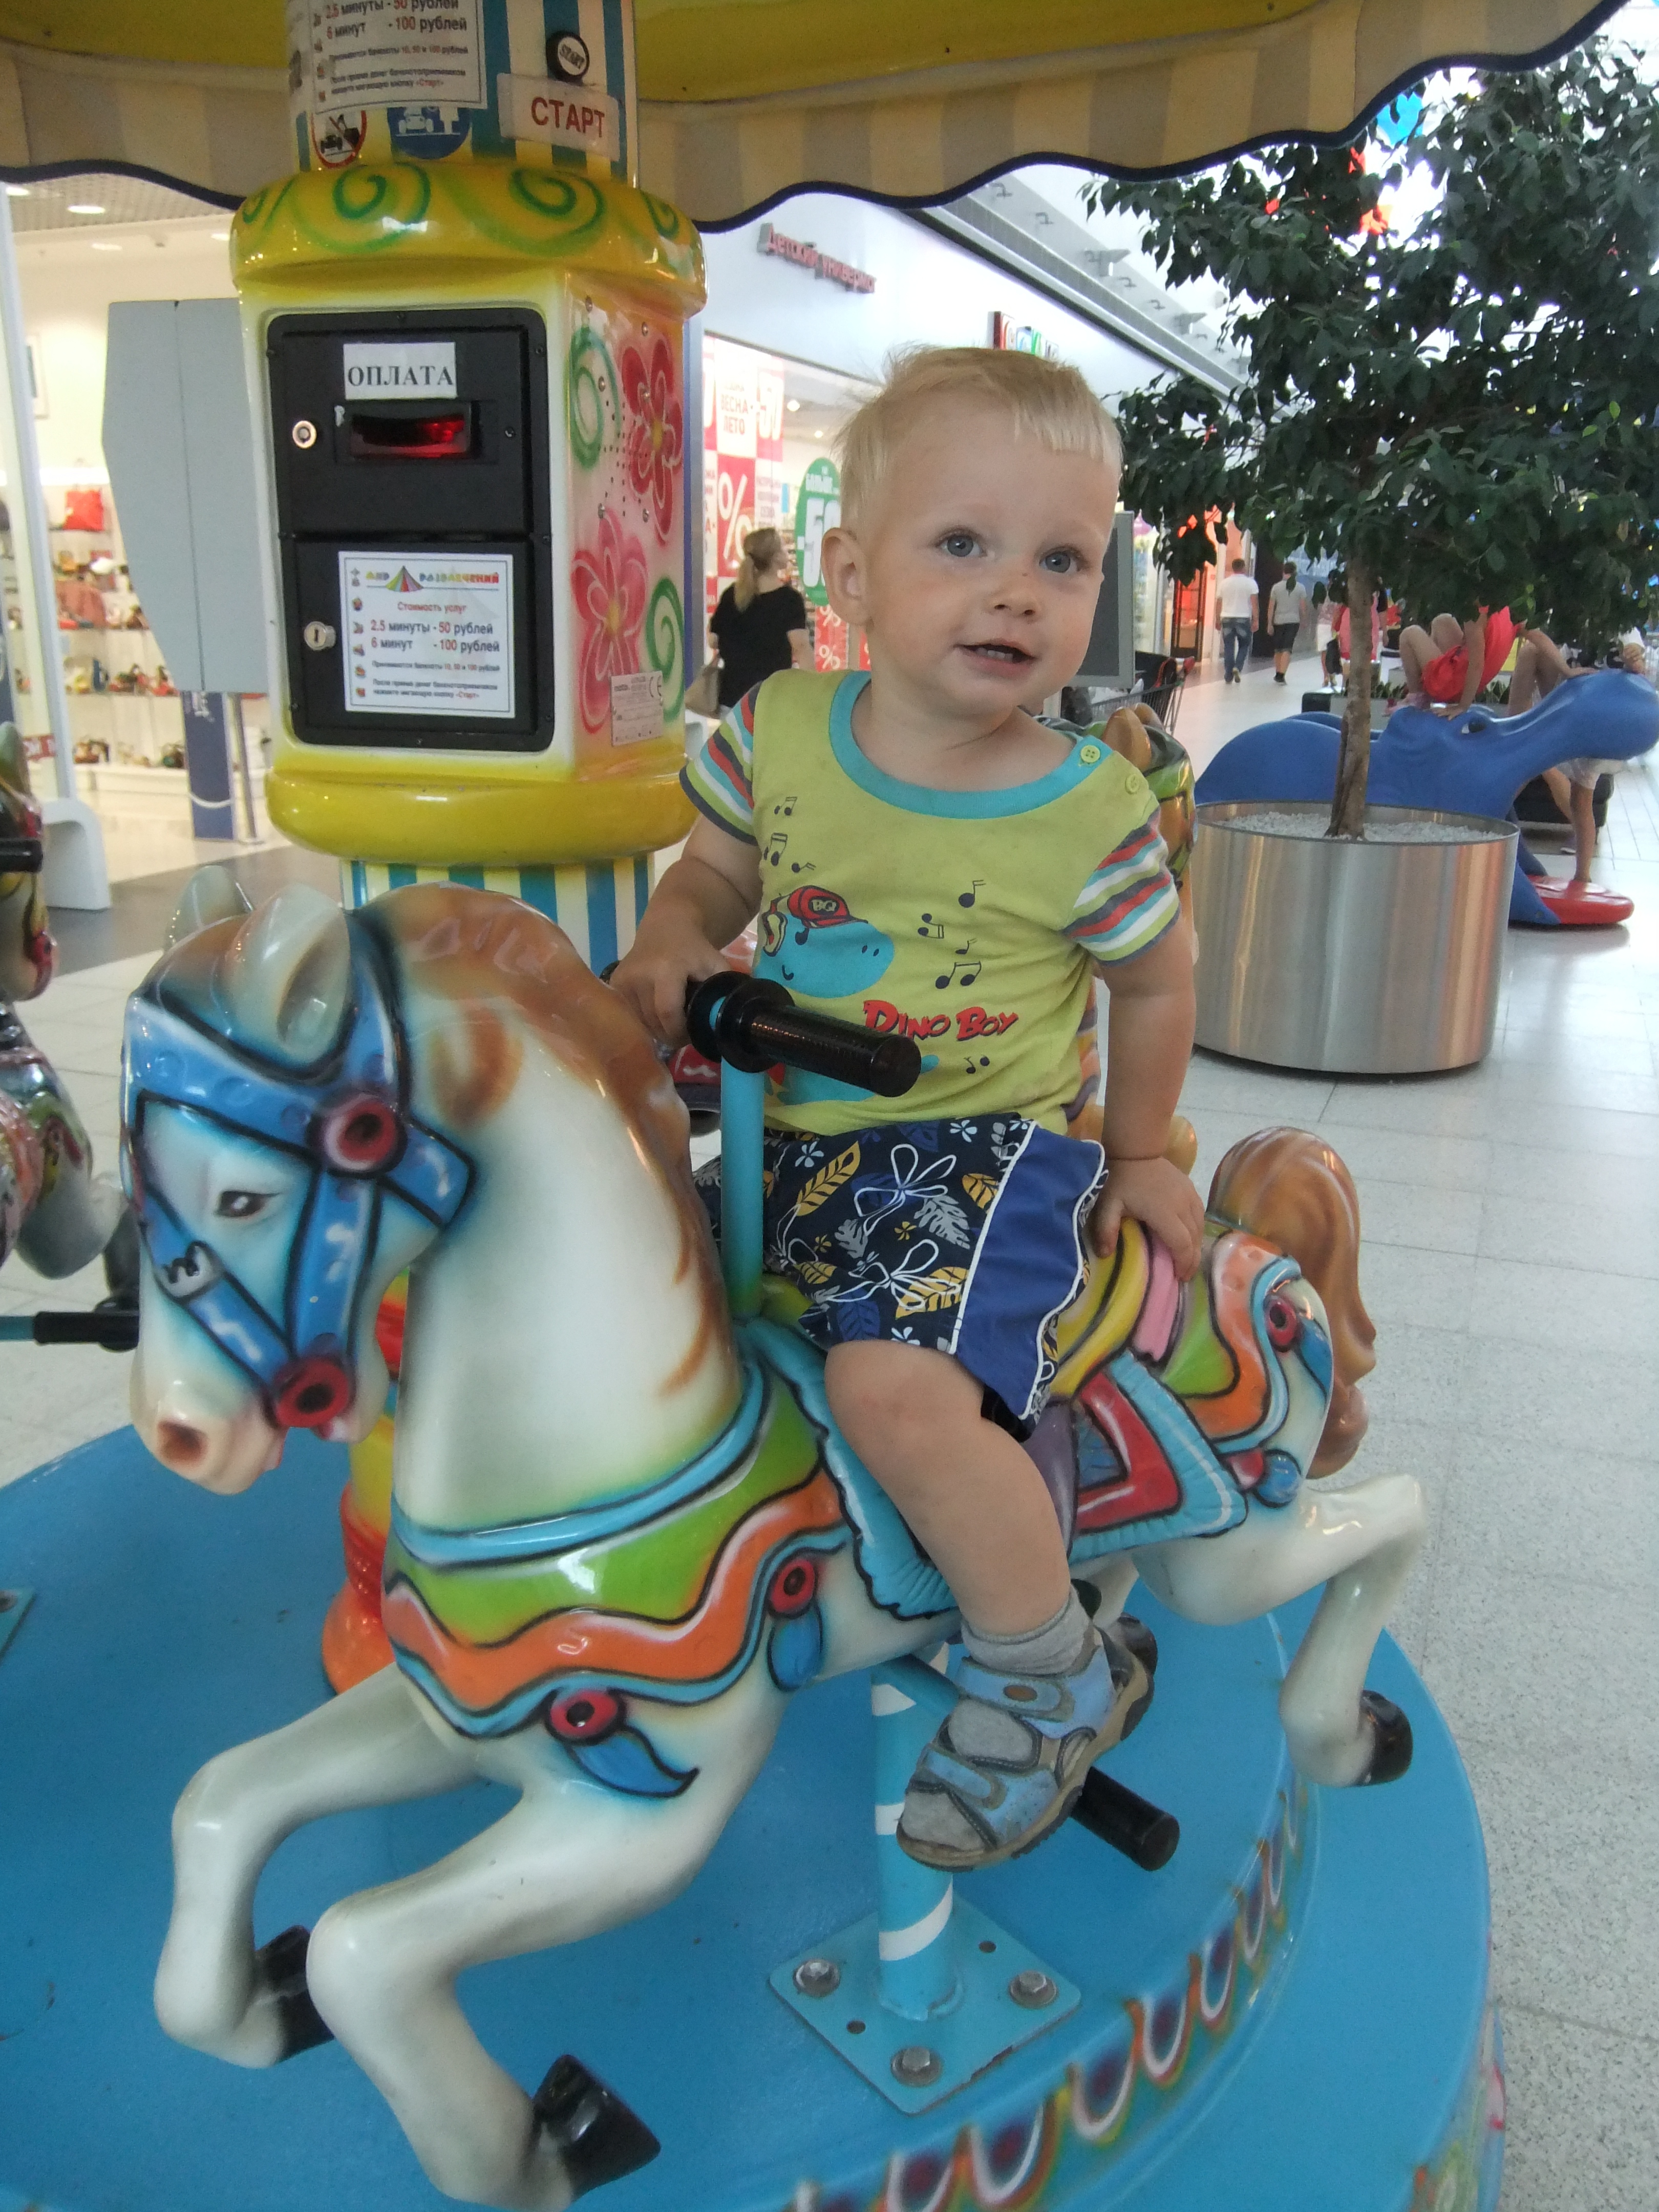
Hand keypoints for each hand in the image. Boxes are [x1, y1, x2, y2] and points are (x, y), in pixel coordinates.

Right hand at [610, 930, 730, 1050]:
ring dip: (657, 1030)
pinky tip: (656, 1016)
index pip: (668, 1012)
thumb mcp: (715, 965)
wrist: (665, 927)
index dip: (679, 1032)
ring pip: (640, 1022)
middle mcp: (639, 975)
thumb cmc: (694, 949)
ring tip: (671, 1024)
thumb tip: (724, 1023)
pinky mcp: (614, 984)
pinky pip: (629, 1014)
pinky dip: (644, 1021)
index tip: (690, 1036)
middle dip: (670, 1035)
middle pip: (653, 1022)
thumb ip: (721, 992)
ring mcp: (623, 980)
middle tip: (683, 1035)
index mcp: (665, 970)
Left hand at [1089, 1154, 1204, 1279]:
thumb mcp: (1108, 1204)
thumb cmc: (1121, 1179)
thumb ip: (1105, 1229)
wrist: (1136, 1149)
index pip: (1181, 1244)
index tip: (1179, 1278)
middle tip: (1184, 1274)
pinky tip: (1190, 1236)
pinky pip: (1200, 1214)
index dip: (1184, 1263)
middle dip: (1192, 1259)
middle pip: (1194, 1239)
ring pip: (1200, 1227)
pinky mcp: (1191, 1189)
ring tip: (1188, 1259)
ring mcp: (1190, 1196)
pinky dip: (1197, 1229)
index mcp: (1164, 1212)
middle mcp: (1182, 1206)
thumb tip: (1104, 1255)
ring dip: (1196, 1244)